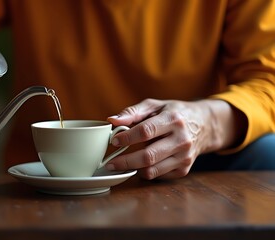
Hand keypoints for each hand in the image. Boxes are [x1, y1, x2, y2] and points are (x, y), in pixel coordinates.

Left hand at [106, 98, 245, 179]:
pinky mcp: (184, 169)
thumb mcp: (154, 106)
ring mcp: (184, 157)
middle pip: (148, 156)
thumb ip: (132, 112)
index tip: (114, 141)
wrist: (204, 125)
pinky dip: (145, 172)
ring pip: (152, 171)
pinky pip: (158, 176)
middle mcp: (181, 140)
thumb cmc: (174, 113)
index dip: (127, 138)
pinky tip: (139, 164)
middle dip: (125, 161)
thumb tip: (112, 120)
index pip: (146, 131)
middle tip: (110, 163)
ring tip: (121, 164)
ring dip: (133, 169)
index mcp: (173, 119)